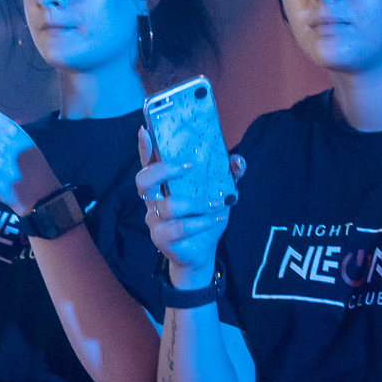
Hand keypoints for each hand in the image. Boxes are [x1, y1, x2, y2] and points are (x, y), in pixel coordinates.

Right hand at [137, 127, 244, 289]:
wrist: (202, 251)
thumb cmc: (204, 217)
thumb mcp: (219, 193)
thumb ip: (228, 175)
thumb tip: (236, 160)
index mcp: (163, 184)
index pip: (148, 162)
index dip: (144, 147)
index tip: (146, 130)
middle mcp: (153, 199)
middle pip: (144, 180)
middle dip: (165, 169)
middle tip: (189, 164)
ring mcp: (154, 220)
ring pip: (169, 206)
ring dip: (196, 203)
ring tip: (217, 203)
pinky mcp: (161, 238)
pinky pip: (179, 227)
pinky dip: (201, 221)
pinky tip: (216, 218)